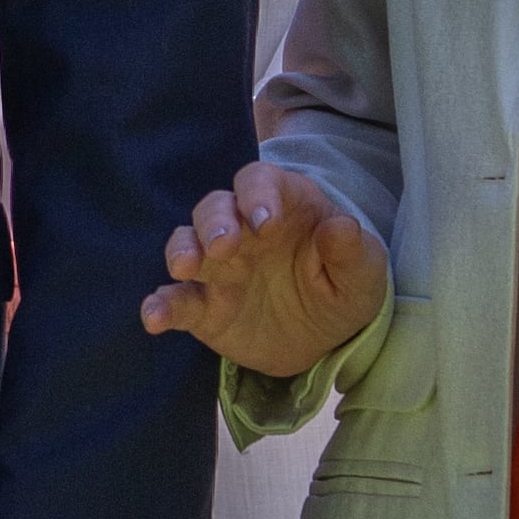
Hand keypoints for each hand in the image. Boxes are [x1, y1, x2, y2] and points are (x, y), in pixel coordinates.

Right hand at [140, 161, 388, 379]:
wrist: (324, 337)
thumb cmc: (343, 287)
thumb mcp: (363, 273)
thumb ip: (353, 250)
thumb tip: (341, 227)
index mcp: (282, 205)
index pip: (259, 181)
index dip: (257, 195)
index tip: (265, 222)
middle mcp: (241, 228)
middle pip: (214, 208)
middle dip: (214, 222)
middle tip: (224, 245)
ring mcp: (218, 266)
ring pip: (186, 243)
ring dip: (181, 251)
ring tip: (185, 268)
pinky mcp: (203, 305)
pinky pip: (176, 300)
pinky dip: (160, 305)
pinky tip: (154, 317)